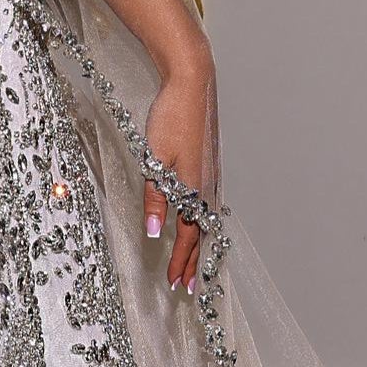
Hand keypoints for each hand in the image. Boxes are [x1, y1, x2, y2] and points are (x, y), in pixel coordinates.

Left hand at [140, 71, 213, 292]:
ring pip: (207, 218)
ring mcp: (211, 172)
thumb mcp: (155, 160)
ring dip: (200, 243)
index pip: (189, 235)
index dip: (182, 261)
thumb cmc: (171, 117)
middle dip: (194, 261)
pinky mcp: (209, 161)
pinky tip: (197, 222)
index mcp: (195, 187)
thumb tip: (155, 233)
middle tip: (186, 285)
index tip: (175, 284)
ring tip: (193, 262)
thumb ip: (155, 198)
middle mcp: (208, 184)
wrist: (192, 81)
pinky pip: (208, 202)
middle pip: (202, 232)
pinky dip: (202, 221)